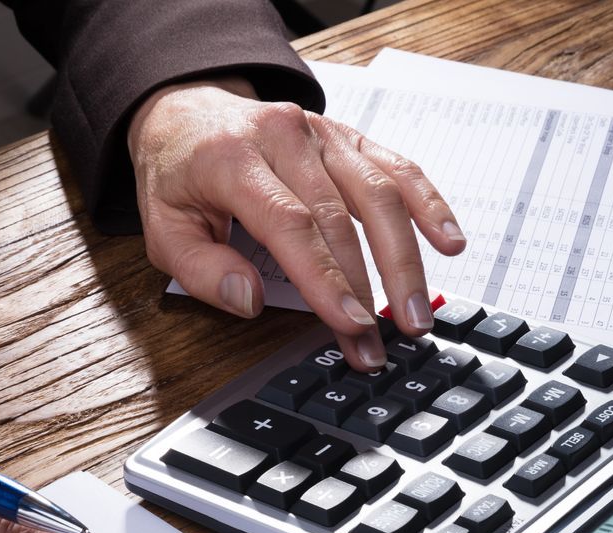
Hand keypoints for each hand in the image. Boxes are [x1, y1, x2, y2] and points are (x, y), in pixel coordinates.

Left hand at [128, 79, 465, 370]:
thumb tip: (247, 299)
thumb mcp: (162, 229)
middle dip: (369, 286)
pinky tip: (450, 241)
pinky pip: (397, 167)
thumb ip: (200, 270)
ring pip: (378, 193)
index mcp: (232, 160)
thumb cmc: (179, 176)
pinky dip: (428, 204)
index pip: (291, 224)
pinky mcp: (347, 136)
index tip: (351, 323)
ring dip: (405, 259)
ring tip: (417, 314)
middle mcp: (284, 137)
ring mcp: (321, 133)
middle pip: (341, 216)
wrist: (187, 111)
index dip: (326, 278)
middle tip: (384, 342)